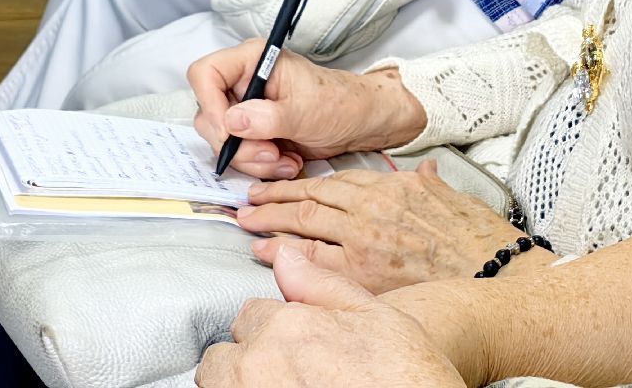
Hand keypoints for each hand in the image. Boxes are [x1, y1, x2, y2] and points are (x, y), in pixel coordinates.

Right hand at [188, 41, 426, 179]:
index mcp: (252, 61)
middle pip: (209, 115)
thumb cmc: (339, 103)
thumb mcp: (305, 111)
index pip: (205, 74)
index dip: (210, 104)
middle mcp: (242, 83)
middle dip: (237, 143)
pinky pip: (238, 156)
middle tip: (270, 152)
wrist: (359, 123)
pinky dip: (258, 166)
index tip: (230, 132)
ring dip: (251, 159)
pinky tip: (285, 163)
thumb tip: (231, 122)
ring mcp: (245, 109)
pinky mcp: (252, 133)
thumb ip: (267, 117)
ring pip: (222, 141)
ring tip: (285, 160)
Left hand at [196, 245, 465, 387]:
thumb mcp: (378, 316)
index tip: (291, 348)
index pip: (251, 317)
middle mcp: (263, 366)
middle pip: (223, 359)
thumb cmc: (411, 378)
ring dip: (241, 386)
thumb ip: (322, 283)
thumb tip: (284, 256)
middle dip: (247, 363)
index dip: (273, 331)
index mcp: (290, 326)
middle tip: (286, 377)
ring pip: (221, 387)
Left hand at [239, 162, 522, 293]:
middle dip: (275, 198)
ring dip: (271, 222)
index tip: (283, 184)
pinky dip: (285, 256)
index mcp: (393, 186)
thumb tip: (424, 171)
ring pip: (306, 223)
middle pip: (312, 198)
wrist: (499, 275)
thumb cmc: (479, 241)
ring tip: (248, 221)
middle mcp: (375, 208)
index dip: (303, 182)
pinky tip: (265, 254)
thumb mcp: (453, 197)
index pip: (335, 180)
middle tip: (249, 199)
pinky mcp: (365, 273)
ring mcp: (367, 239)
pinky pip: (314, 261)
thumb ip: (429, 182)